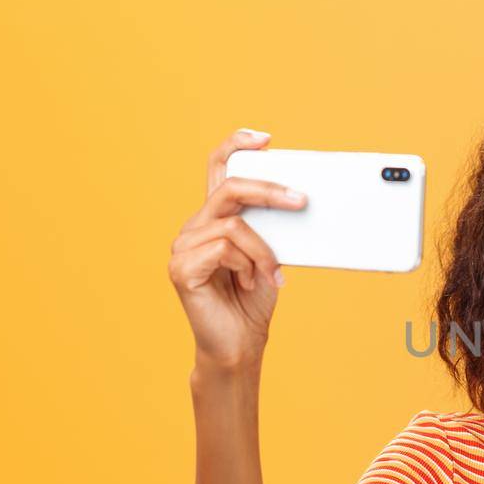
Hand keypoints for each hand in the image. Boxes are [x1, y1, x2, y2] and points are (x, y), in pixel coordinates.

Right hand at [167, 129, 306, 368]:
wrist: (240, 344)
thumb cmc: (254, 300)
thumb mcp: (270, 254)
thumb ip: (271, 227)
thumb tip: (297, 199)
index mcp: (215, 219)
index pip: (219, 169)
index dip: (236, 146)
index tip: (265, 139)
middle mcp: (194, 227)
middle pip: (230, 188)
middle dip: (269, 190)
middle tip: (302, 200)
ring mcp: (183, 247)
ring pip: (234, 225)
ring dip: (263, 251)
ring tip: (272, 275)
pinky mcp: (181, 268)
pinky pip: (224, 248)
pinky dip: (247, 265)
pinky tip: (250, 283)